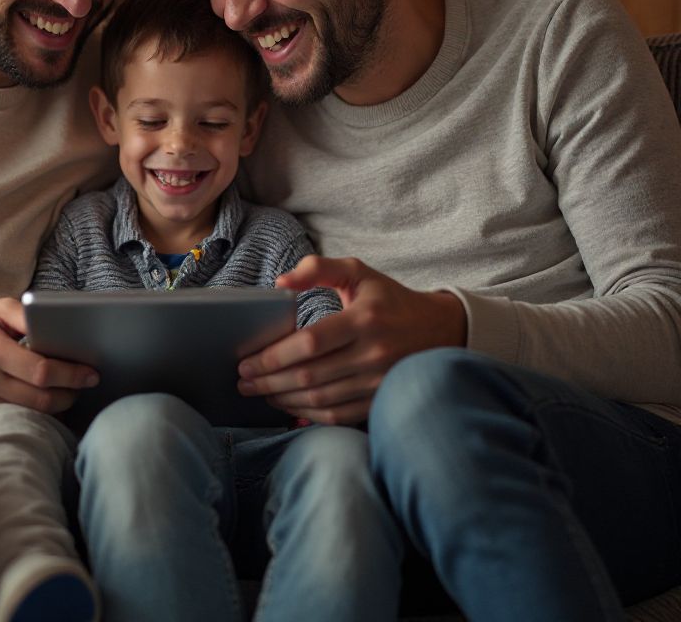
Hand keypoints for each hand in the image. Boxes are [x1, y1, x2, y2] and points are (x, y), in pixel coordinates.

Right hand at [0, 298, 98, 417]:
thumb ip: (28, 315)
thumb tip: (60, 327)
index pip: (41, 371)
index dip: (71, 375)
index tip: (90, 374)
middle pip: (39, 399)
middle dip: (69, 395)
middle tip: (83, 385)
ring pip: (26, 414)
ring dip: (53, 407)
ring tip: (67, 393)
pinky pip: (9, 417)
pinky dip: (30, 413)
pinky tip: (42, 401)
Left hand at [237, 256, 466, 424]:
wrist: (440, 330)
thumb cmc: (389, 299)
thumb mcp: (358, 272)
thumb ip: (318, 268)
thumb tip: (280, 282)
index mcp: (364, 319)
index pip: (310, 343)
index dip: (274, 355)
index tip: (246, 361)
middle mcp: (373, 353)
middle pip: (310, 375)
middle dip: (269, 381)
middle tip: (242, 381)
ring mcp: (379, 382)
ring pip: (321, 399)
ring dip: (283, 400)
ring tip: (259, 393)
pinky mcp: (381, 400)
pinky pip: (338, 415)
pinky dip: (308, 414)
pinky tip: (288, 407)